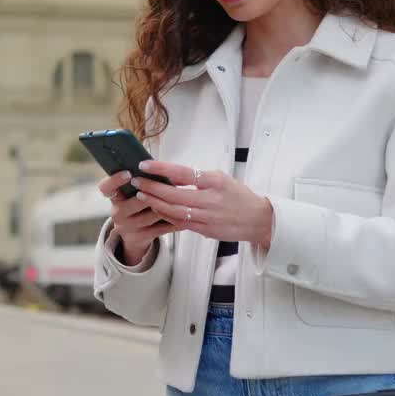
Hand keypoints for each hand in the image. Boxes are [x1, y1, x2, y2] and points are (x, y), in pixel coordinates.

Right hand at [98, 170, 178, 264]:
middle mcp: (117, 212)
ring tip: (185, 198)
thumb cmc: (138, 204)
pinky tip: (186, 216)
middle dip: (154, 193)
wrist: (135, 235)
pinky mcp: (139, 238)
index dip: (115, 180)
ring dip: (169, 206)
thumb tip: (161, 168)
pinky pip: (161, 228)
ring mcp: (126, 227)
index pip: (106, 187)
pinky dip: (175, 222)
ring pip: (152, 214)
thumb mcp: (133, 193)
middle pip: (136, 201)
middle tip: (169, 184)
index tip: (129, 173)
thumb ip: (142, 181)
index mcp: (114, 197)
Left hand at [130, 160, 273, 250]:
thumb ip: (197, 177)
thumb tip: (171, 173)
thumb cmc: (238, 196)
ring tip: (141, 195)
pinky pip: (181, 223)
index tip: (145, 164)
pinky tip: (156, 209)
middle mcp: (210, 199)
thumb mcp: (220, 179)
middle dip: (152, 187)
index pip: (183, 172)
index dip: (161, 169)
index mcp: (215, 181)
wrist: (258, 219)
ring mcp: (207, 217)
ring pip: (174, 210)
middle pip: (174, 194)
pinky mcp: (205, 230)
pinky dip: (166, 216)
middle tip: (137, 181)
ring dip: (155, 203)